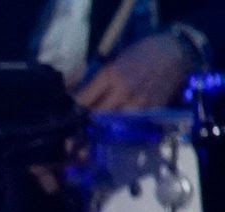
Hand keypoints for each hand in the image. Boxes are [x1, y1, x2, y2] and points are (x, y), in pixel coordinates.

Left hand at [76, 32, 195, 111]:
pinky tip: (121, 117)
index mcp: (111, 74)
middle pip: (95, 114)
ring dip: (105, 121)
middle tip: (86, 112)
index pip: (83, 99)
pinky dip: (122, 122)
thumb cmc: (143, 50)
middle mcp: (122, 91)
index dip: (76, 104)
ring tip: (103, 116)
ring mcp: (138, 103)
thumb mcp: (115, 57)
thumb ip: (95, 75)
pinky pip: (130, 123)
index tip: (74, 105)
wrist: (177, 51)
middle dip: (88, 114)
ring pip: (111, 122)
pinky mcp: (151, 110)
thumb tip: (72, 87)